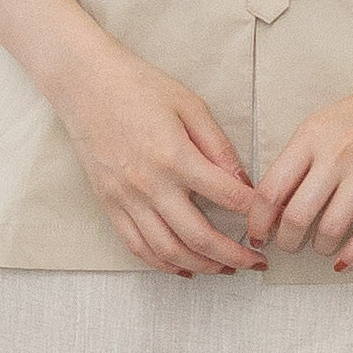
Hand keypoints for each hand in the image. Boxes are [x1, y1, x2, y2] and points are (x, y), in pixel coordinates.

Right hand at [54, 40, 264, 274]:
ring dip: (202, 266)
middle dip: (235, 255)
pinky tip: (185, 269)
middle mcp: (150, 185)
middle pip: (200, 237)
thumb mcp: (190, 105)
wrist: (85, 84)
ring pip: (169, 251)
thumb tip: (243, 182)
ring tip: (226, 268)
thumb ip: (219, 146)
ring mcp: (127, 199)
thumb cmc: (139, 87)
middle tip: (256, 261)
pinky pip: (138, 247)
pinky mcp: (109, 205)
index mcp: (175, 157)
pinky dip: (163, 265)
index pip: (226, 197)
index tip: (268, 217)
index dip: (254, 211)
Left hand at [248, 49, 352, 271]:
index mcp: (310, 137)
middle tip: (289, 246)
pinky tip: (345, 260)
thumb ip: (301, 157)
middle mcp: (333, 155)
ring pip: (330, 228)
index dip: (258, 220)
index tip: (258, 234)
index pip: (270, 189)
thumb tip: (277, 199)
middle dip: (287, 242)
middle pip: (295, 216)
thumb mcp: (324, 122)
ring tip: (321, 248)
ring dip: (320, 248)